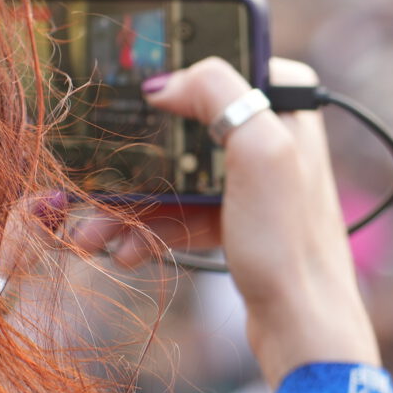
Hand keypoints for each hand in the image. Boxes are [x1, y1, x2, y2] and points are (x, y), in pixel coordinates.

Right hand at [69, 57, 378, 383]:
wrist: (302, 326)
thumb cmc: (290, 242)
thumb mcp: (262, 153)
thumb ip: (220, 95)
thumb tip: (166, 81)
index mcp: (286, 101)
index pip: (216, 66)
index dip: (168, 81)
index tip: (123, 100)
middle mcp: (272, 132)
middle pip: (183, 126)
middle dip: (133, 158)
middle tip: (90, 180)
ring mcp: (253, 178)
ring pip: (176, 173)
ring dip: (131, 201)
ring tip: (92, 232)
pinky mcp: (238, 216)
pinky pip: (182, 209)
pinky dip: (151, 226)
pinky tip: (122, 248)